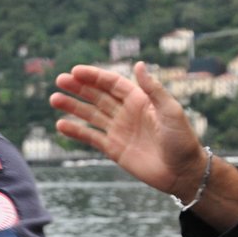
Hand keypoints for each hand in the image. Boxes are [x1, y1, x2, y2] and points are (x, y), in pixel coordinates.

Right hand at [50, 61, 207, 199]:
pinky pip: (91, 137)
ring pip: (91, 115)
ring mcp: (119, 131)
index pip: (112, 83)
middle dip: (78, 88)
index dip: (94, 76)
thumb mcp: (171, 111)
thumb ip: (153, 89)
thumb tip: (138, 64)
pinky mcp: (114, 149)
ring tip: (54, 99)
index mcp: (140, 100)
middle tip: (59, 81)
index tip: (75, 71)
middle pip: (97, 96)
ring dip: (73, 107)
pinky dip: (76, 131)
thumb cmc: (182, 139)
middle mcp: (126, 113)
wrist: (183, 172)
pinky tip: (61, 125)